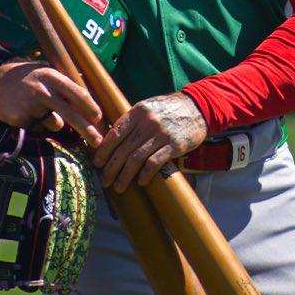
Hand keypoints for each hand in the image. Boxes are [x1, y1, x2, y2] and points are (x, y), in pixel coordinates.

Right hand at [0, 59, 102, 142]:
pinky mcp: (20, 119)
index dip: (89, 106)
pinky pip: (38, 130)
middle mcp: (42, 90)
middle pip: (70, 114)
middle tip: (98, 141)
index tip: (99, 117)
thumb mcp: (47, 72)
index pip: (76, 92)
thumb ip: (66, 82)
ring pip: (54, 124)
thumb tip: (91, 92)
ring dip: (53, 123)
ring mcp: (30, 106)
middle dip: (86, 129)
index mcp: (52, 76)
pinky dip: (37, 126)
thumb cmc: (29, 77)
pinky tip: (27, 114)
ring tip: (40, 109)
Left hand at [91, 92, 206, 192]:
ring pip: (136, 158)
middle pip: (123, 149)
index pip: (115, 132)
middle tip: (104, 181)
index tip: (97, 162)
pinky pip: (154, 162)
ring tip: (118, 187)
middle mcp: (147, 122)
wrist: (197, 107)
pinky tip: (140, 182)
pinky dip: (145, 174)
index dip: (104, 149)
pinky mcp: (174, 145)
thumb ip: (132, 121)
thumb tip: (110, 138)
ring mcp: (161, 133)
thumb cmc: (168, 110)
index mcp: (138, 111)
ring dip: (125, 176)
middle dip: (111, 167)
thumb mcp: (148, 107)